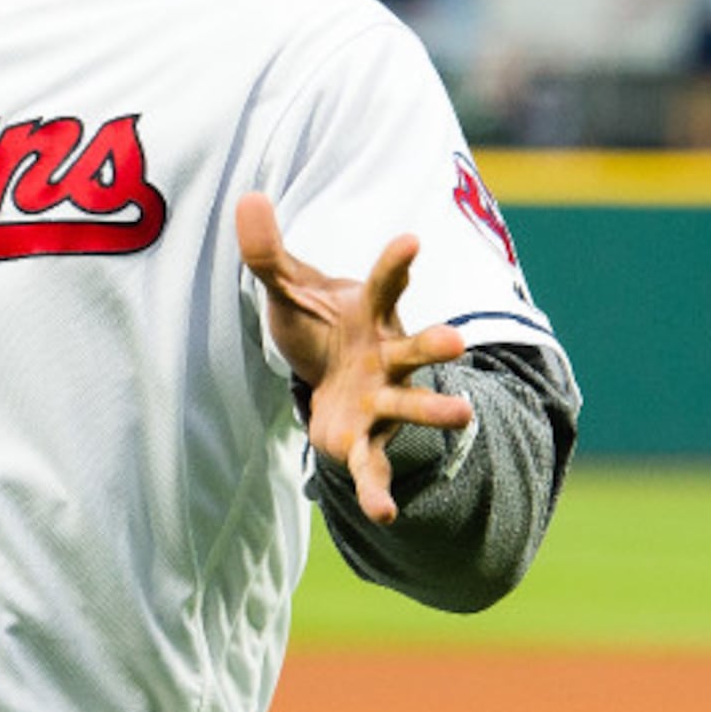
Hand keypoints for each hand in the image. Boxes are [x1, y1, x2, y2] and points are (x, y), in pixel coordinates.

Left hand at [235, 192, 471, 524]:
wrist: (326, 375)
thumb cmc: (317, 324)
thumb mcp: (286, 288)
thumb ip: (266, 251)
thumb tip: (246, 197)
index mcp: (370, 313)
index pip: (384, 282)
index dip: (396, 261)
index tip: (411, 239)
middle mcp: (388, 355)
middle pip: (414, 347)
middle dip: (434, 343)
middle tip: (458, 340)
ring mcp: (383, 399)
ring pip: (412, 404)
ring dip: (435, 410)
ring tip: (464, 416)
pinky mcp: (365, 440)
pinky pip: (375, 467)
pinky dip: (378, 490)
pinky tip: (386, 514)